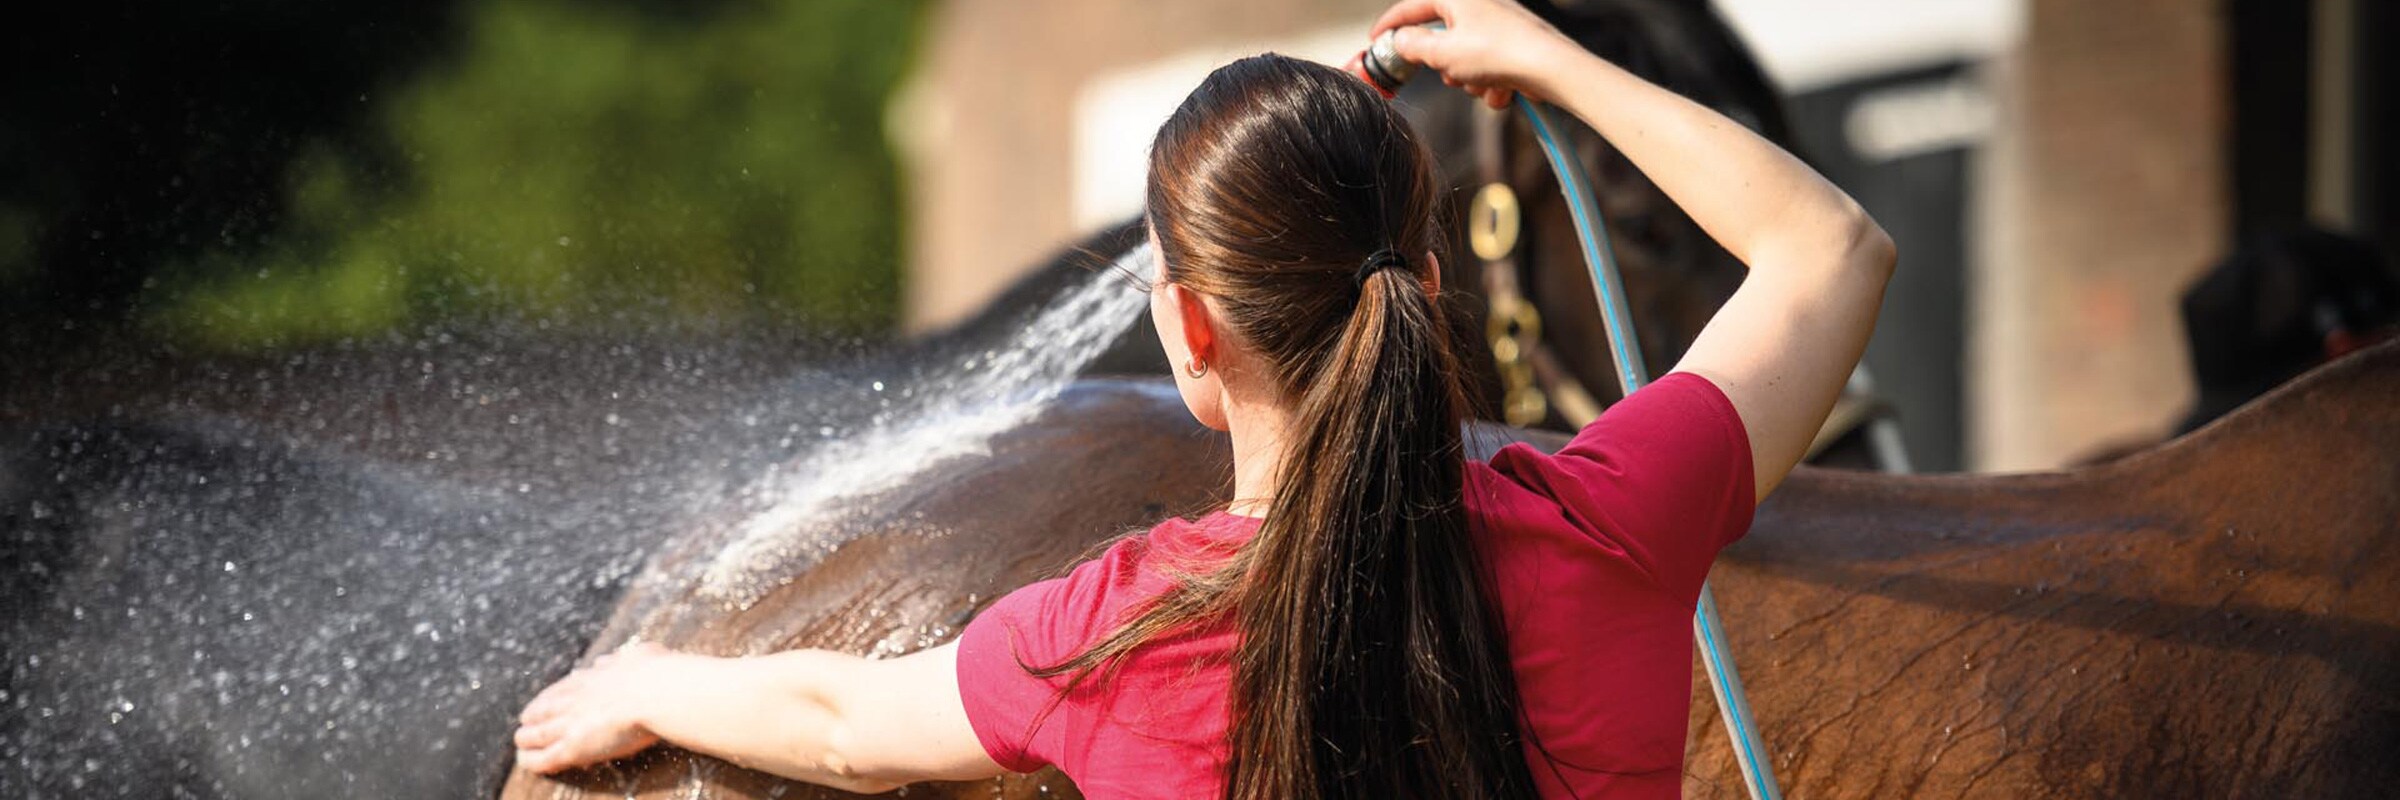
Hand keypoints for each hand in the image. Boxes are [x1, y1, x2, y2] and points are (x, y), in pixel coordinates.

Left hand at [513, 641, 681, 773]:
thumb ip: (622, 661)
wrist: (657, 692)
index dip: (549, 697)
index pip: (562, 689)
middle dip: (532, 717)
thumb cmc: (657, 673)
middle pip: (543, 709)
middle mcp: (575, 700)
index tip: (543, 702)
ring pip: (536, 733)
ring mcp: (571, 724)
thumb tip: (609, 661)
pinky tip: (525, 762)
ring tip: (521, 743)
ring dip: (526, 738)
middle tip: (525, 722)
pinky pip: (544, 758)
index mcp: (591, 679)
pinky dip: (532, 761)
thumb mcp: (638, 656)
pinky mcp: (573, 747)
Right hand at [1367, 0, 1580, 108]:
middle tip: (1450, 73)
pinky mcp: (1513, 48)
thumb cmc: (1500, 53)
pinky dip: (1491, 84)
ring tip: (1485, 82)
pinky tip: (1505, 88)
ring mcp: (1498, 26)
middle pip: (1441, 39)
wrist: (1553, 69)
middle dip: (1444, 65)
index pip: (1411, 7)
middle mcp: (1479, 6)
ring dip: (1470, 80)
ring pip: (1464, 60)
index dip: (1390, 25)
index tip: (1375, 41)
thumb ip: (1413, 46)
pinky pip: (1487, 70)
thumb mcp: (1444, 53)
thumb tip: (1401, 41)